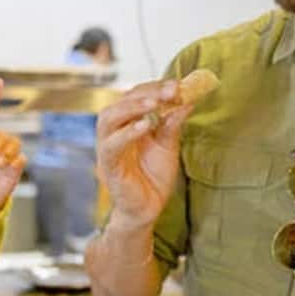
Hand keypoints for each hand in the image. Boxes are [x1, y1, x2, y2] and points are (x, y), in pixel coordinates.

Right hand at [95, 79, 190, 230]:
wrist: (148, 209)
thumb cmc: (153, 177)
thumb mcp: (168, 147)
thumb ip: (172, 125)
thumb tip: (187, 101)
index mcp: (127, 124)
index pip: (136, 96)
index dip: (155, 88)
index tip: (178, 85)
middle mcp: (114, 132)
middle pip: (120, 102)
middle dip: (145, 93)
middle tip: (169, 90)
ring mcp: (108, 148)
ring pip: (108, 119)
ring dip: (131, 107)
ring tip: (154, 103)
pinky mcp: (107, 165)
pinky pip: (111, 145)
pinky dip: (127, 133)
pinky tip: (145, 125)